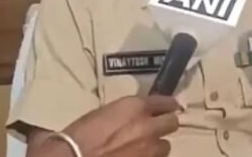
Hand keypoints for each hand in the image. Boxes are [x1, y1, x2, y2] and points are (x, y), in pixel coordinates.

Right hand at [58, 95, 179, 156]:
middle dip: (165, 125)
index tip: (167, 107)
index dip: (167, 105)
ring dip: (157, 146)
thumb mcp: (101, 114)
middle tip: (155, 128)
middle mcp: (148, 126)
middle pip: (172, 122)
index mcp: (135, 107)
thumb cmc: (79, 135)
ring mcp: (150, 150)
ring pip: (166, 146)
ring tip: (144, 149)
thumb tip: (129, 117)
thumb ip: (122, 113)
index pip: (165, 102)